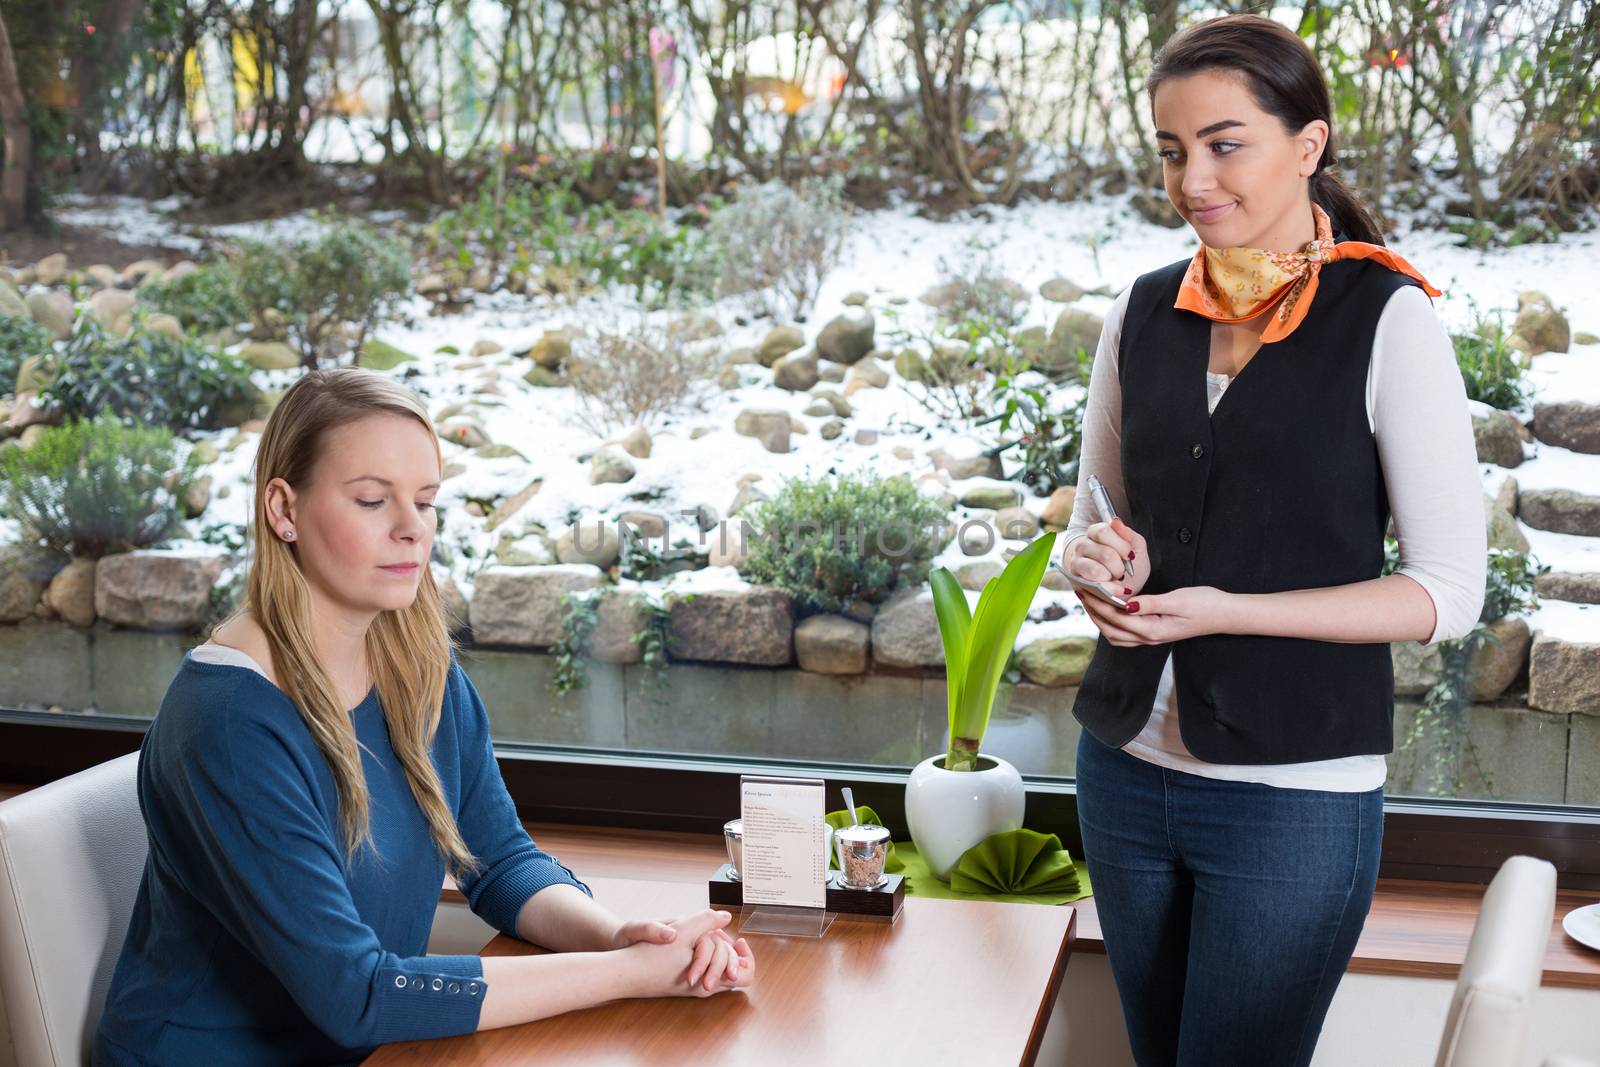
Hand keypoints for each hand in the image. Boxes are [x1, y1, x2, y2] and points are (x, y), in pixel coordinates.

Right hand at [618, 909, 754, 998]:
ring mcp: (692, 988)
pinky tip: (693, 943)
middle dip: (732, 952)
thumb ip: (706, 921)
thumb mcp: (681, 930)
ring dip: (717, 953)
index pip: (744, 975)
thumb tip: (726, 916)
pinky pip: (704, 972)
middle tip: (723, 935)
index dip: (746, 957)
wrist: (623, 973)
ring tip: (709, 936)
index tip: (737, 940)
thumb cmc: (650, 956)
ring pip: (718, 973)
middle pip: (734, 975)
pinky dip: (705, 957)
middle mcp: (703, 988)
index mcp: (709, 978)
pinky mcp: (682, 985)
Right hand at [1066, 517, 1147, 595]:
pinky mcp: (1076, 582)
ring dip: (1113, 578)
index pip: (1103, 531)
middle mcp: (1082, 546)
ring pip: (1095, 571)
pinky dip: (1108, 590)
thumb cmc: (1127, 563)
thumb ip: (1128, 534)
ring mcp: (1076, 564)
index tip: (1130, 556)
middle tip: (1122, 571)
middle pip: (1104, 553)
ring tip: (1116, 580)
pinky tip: (1115, 590)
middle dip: (1120, 567)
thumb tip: (1116, 521)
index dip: (1121, 545)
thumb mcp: (1136, 547)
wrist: (1122, 584)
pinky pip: (1092, 587)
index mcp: (1095, 533)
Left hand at [1075, 584, 1233, 645]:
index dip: (1098, 604)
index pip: (1116, 618)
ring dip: (1100, 619)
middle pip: (1111, 629)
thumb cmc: (1205, 604)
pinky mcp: (1154, 633)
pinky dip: (1111, 623)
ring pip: (1116, 635)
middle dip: (1093, 612)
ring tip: (1089, 600)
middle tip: (1080, 592)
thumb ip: (1150, 603)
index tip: (1085, 589)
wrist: (1225, 615)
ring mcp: (1152, 638)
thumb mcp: (1178, 600)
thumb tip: (1126, 604)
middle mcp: (1149, 638)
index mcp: (1153, 630)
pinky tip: (1108, 609)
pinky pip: (1125, 634)